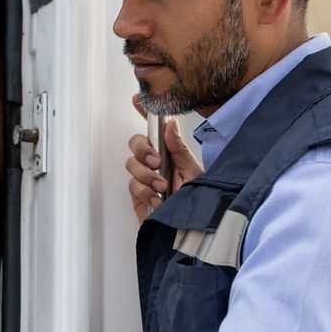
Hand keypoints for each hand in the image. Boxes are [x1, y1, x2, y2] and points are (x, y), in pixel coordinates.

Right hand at [126, 93, 199, 221]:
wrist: (193, 231)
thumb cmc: (199, 203)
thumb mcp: (194, 173)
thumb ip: (180, 150)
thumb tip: (170, 126)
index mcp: (171, 154)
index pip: (156, 131)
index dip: (145, 113)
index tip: (138, 99)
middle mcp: (157, 164)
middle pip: (136, 144)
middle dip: (143, 150)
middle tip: (156, 161)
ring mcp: (147, 180)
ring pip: (131, 165)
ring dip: (147, 174)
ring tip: (163, 186)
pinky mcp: (139, 197)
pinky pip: (133, 186)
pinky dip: (145, 191)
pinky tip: (159, 200)